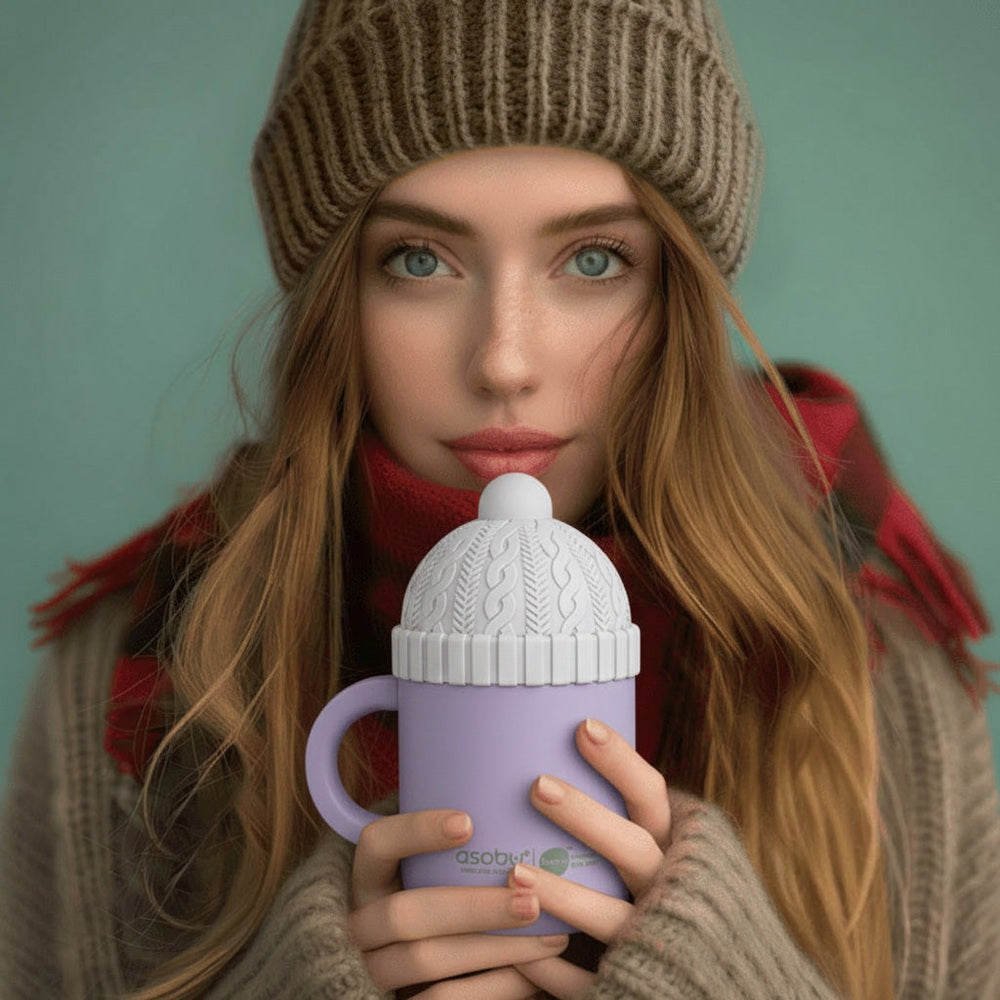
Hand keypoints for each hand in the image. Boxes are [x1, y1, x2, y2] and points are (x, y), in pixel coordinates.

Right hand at [348, 808, 568, 997]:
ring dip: (496, 949)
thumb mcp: (430, 872)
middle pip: (406, 914)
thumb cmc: (438, 906)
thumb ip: (460, 845)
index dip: (416, 831)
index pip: (377, 844)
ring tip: (553, 937)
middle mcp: (362, 923)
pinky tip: (532, 975)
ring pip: (427, 962)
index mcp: (368, 878)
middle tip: (532, 900)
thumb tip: (534, 790)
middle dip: (475, 907)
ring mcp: (375, 969)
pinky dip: (493, 988)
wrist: (412, 979)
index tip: (468, 821)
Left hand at [512, 718, 671, 998]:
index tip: (583, 726)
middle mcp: (674, 890)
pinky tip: (516, 954)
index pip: (652, 796)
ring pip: (613, 918)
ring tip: (514, 873)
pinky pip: (592, 982)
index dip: (620, 761)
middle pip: (633, 850)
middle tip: (537, 785)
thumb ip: (637, 819)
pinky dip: (554, 971)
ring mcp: (659, 940)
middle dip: (586, 817)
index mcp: (682, 849)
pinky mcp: (641, 985)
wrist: (732, 981)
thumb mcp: (676, 852)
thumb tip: (574, 749)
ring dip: (563, 896)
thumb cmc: (688, 899)